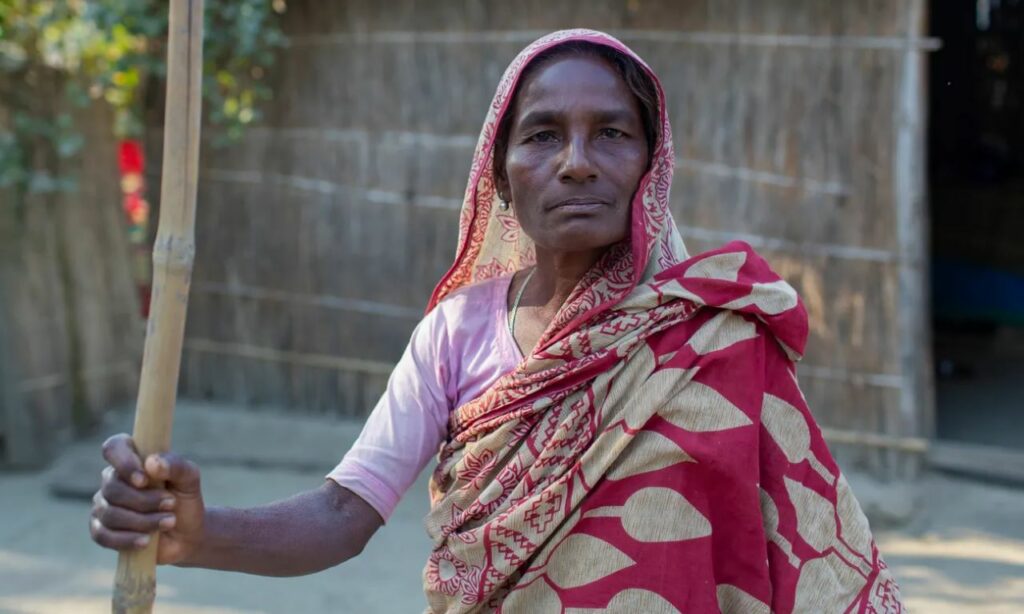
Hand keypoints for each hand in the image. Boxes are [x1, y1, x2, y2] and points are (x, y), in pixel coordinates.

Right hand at [89, 433, 204, 564]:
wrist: (187, 533)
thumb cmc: (185, 499)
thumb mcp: (189, 479)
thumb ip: (176, 466)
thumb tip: (151, 463)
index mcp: (132, 459)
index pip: (114, 448)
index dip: (124, 463)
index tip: (144, 479)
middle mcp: (113, 480)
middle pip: (113, 488)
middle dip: (145, 500)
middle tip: (171, 504)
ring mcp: (104, 505)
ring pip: (110, 513)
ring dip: (143, 521)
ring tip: (169, 522)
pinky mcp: (102, 530)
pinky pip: (103, 535)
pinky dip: (126, 539)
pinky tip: (146, 541)